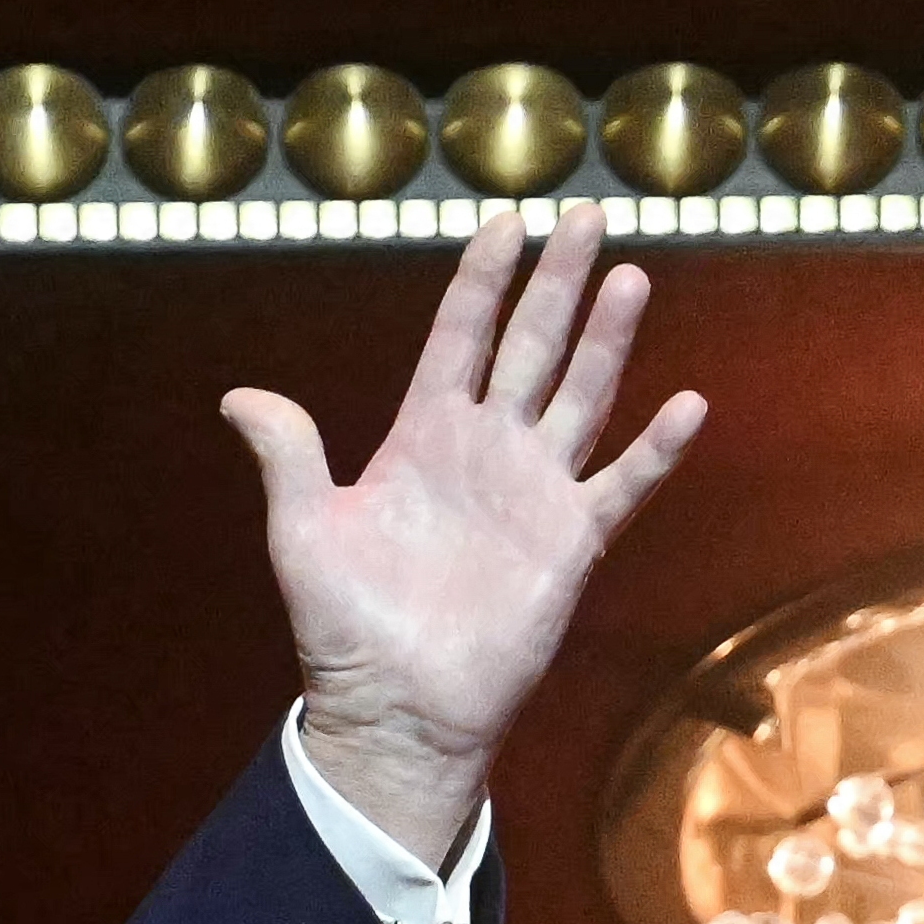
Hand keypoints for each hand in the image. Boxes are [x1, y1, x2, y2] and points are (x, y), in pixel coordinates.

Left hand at [225, 200, 701, 866]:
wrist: (395, 708)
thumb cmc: (344, 627)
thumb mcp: (303, 533)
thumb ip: (287, 457)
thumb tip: (237, 397)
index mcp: (424, 436)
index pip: (459, 337)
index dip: (482, 281)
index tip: (505, 222)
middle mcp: (487, 449)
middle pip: (532, 345)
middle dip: (557, 282)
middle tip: (586, 214)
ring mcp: (534, 491)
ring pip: (581, 395)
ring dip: (606, 340)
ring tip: (629, 276)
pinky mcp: (571, 542)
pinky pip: (621, 484)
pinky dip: (655, 448)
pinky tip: (685, 403)